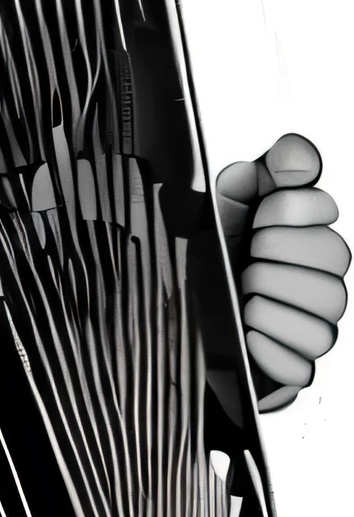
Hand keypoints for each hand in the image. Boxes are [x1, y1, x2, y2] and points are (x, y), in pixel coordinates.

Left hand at [217, 133, 349, 410]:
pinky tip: (250, 333)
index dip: (291, 208)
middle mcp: (317, 275)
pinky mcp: (296, 363)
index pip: (323, 206)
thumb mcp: (215, 216)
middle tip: (249, 257)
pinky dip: (272, 345)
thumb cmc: (210, 265)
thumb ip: (250, 179)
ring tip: (247, 296)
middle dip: (280, 251)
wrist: (184, 321)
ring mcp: (312, 320)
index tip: (261, 217)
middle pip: (333, 254)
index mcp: (300, 233)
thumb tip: (293, 153)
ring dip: (276, 297)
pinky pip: (304, 361)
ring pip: (327, 306)